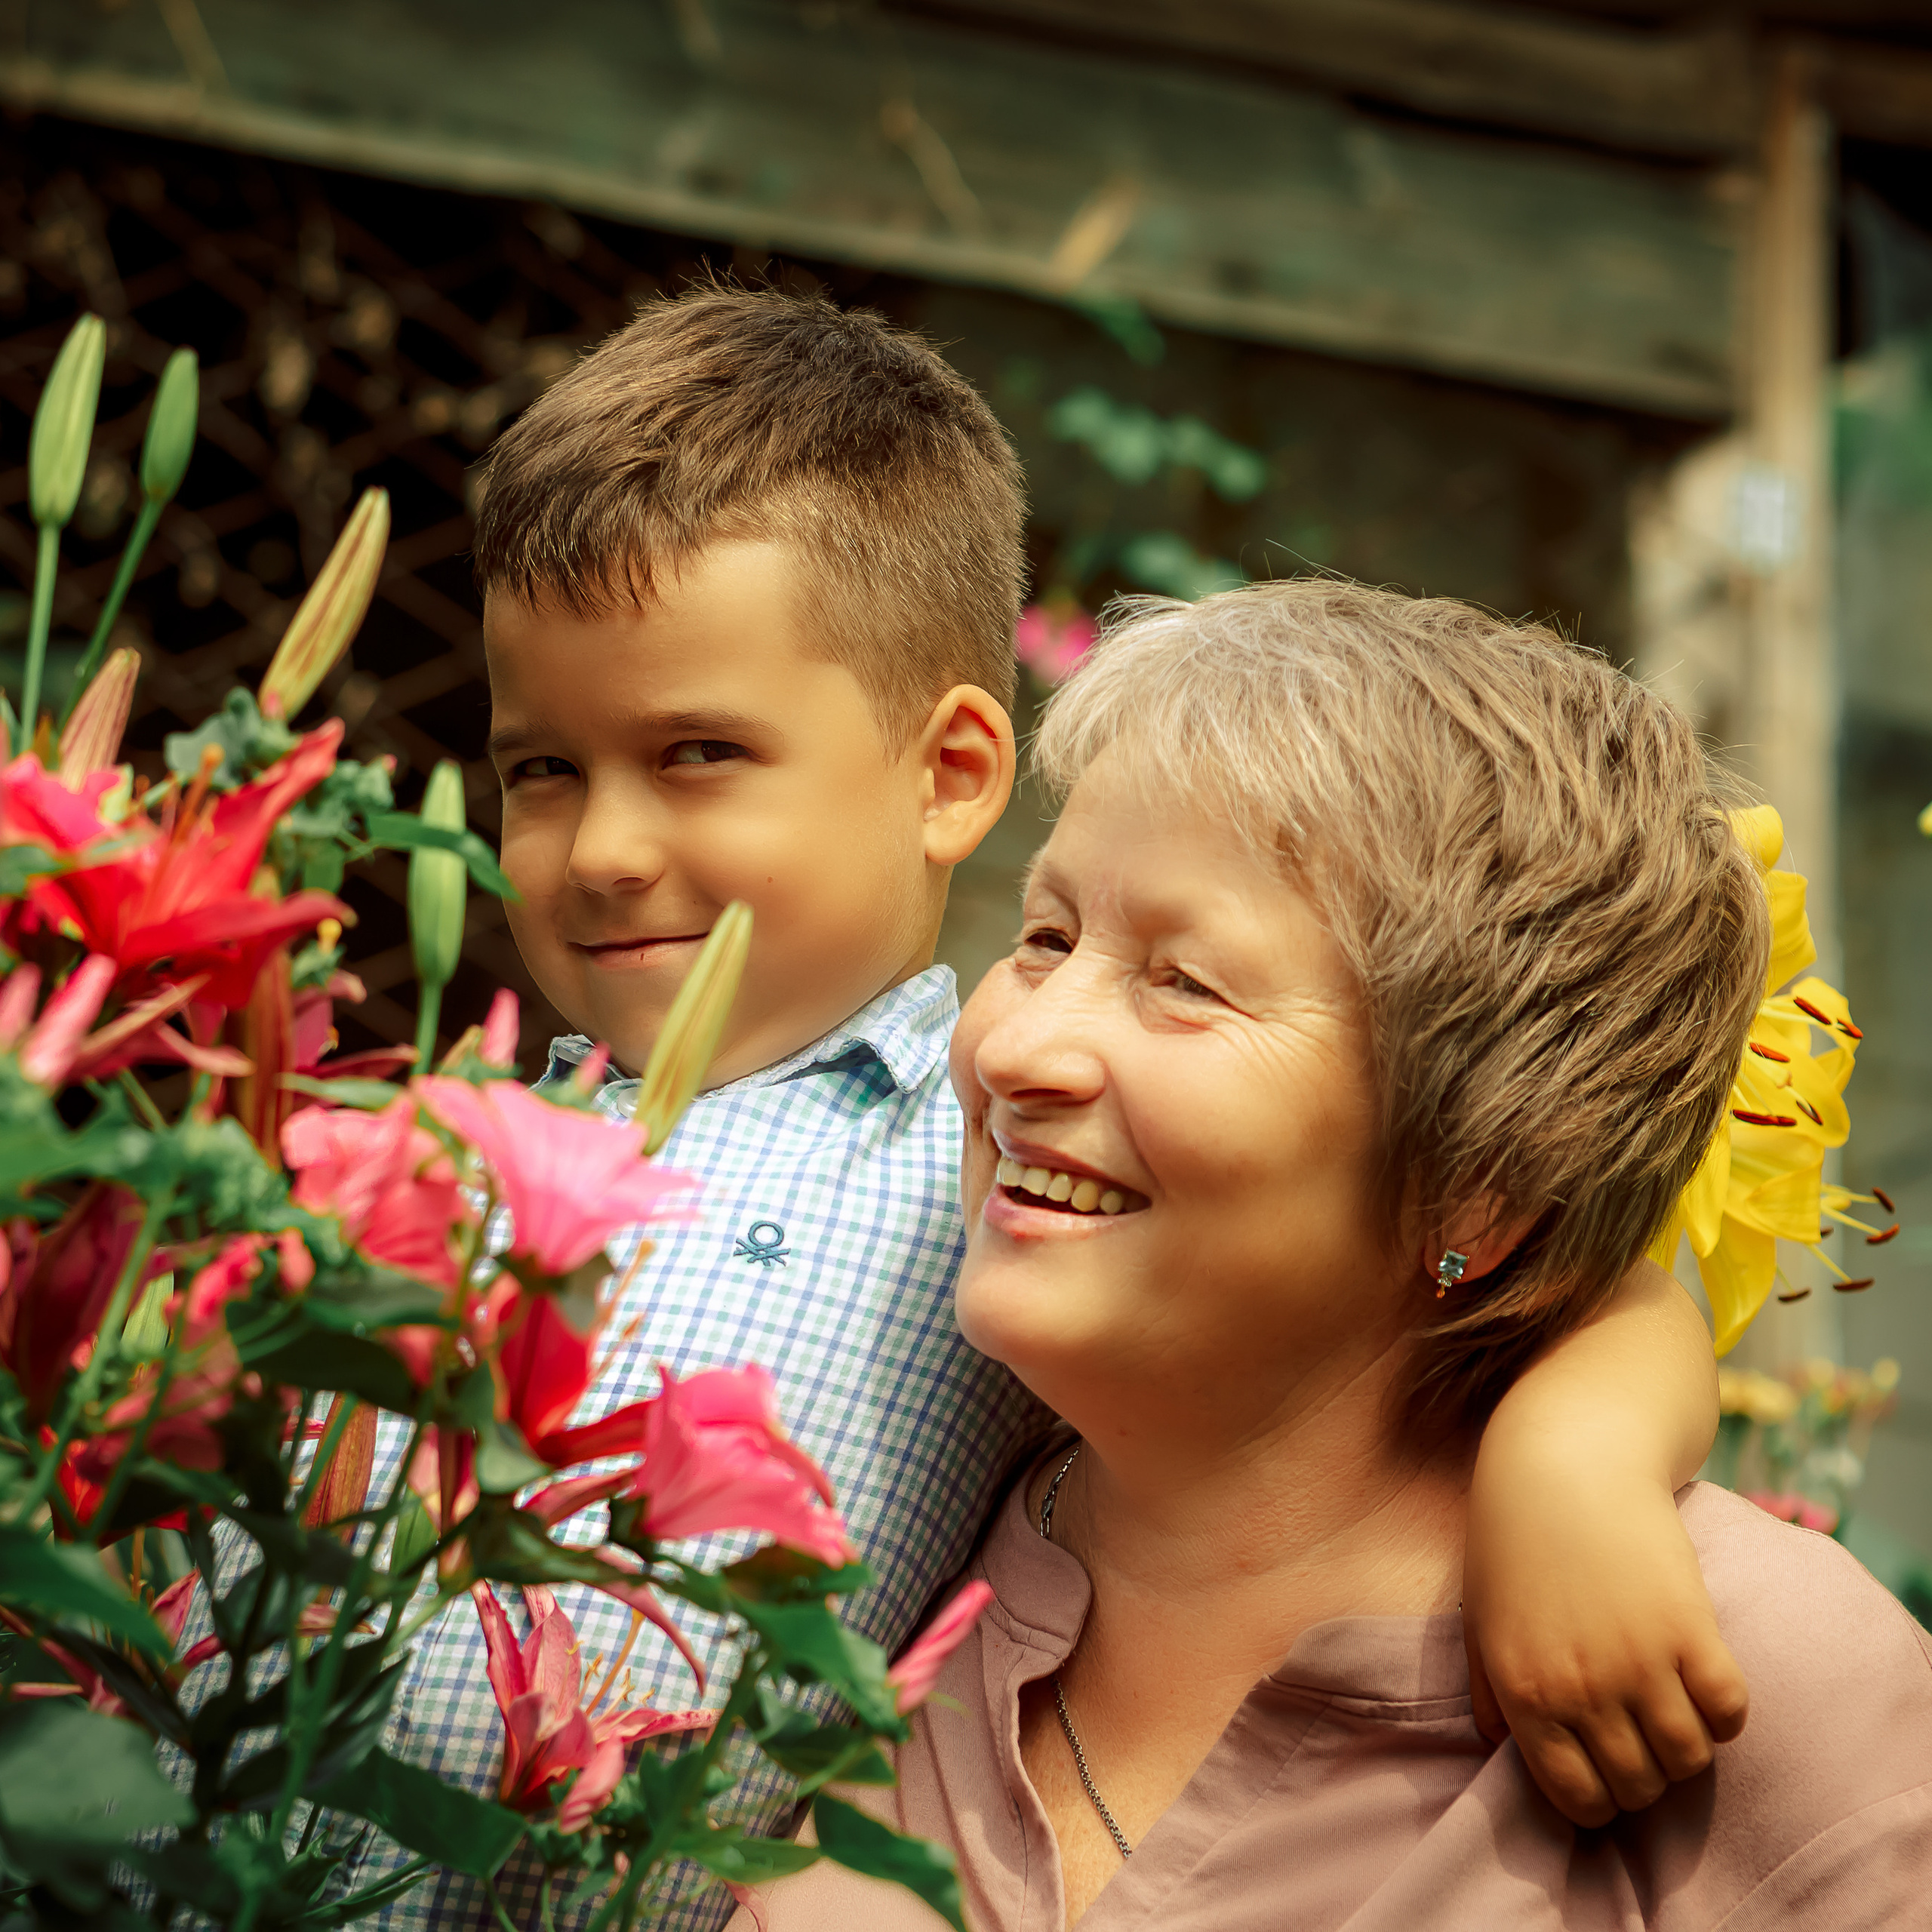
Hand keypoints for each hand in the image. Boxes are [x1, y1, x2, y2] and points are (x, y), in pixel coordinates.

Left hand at [1462, 1464, 1748, 1826]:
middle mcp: (1582, 1689)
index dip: (1598, 1799)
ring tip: (1676, 1713)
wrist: (1566, 1459)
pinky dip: (1727, 1714)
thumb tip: (1499, 1744)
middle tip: (1644, 1740)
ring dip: (1688, 1749)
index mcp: (1525, 1692)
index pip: (1577, 1799)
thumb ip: (1487, 1688)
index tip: (1607, 1774)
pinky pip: (1729, 1713)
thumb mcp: (1480, 1614)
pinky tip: (1707, 1684)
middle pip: (1638, 1786)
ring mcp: (1640, 1660)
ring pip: (1689, 1759)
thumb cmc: (1513, 1533)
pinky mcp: (1692, 1628)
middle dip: (1645, 1776)